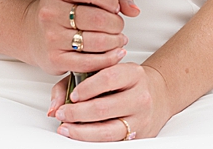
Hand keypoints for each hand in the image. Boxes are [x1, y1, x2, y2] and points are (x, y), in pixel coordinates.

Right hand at [22, 0, 139, 75]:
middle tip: (117, 26)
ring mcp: (51, 36)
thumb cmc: (65, 11)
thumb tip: (133, 10)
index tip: (115, 6)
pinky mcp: (55, 59)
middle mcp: (50, 11)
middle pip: (97, 19)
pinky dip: (108, 60)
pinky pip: (90, 62)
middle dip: (116, 24)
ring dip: (115, 42)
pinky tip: (114, 54)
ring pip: (97, 41)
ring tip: (117, 39)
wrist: (34, 33)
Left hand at [47, 61, 170, 141]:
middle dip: (77, 113)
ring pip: (108, 130)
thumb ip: (75, 81)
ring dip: (82, 131)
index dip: (87, 88)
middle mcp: (140, 96)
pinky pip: (114, 141)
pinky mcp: (140, 135)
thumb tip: (54, 105)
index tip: (73, 95)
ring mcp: (141, 118)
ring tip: (66, 127)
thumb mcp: (105, 71)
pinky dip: (93, 139)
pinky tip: (81, 134)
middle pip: (104, 108)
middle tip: (61, 113)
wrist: (158, 93)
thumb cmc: (126, 81)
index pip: (108, 78)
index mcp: (133, 74)